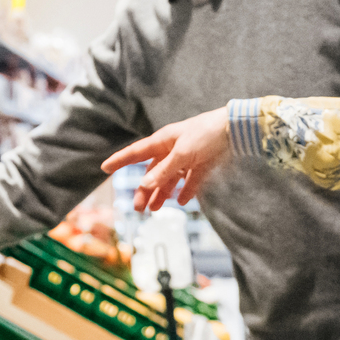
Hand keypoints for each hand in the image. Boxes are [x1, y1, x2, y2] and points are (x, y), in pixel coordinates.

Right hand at [100, 108, 230, 211]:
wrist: (235, 129)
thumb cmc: (206, 134)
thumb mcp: (183, 153)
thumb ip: (164, 170)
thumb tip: (145, 185)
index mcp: (163, 142)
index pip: (136, 153)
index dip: (120, 160)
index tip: (104, 168)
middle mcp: (172, 150)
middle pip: (152, 172)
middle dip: (144, 190)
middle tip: (138, 208)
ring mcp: (187, 158)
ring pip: (169, 179)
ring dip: (161, 194)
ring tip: (154, 209)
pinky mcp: (202, 165)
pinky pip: (190, 181)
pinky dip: (185, 191)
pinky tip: (181, 200)